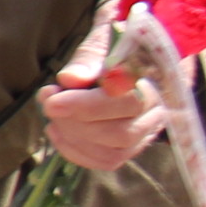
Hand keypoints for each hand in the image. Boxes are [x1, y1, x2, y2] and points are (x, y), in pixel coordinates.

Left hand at [41, 10, 167, 172]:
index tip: (51, 98)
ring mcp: (146, 134)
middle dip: (76, 122)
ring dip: (74, 137)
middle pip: (121, 133)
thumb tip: (70, 79)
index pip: (126, 102)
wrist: (124, 60)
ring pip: (115, 151)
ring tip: (52, 116)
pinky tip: (57, 131)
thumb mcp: (100, 45)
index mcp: (156, 83)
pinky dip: (76, 151)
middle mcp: (157, 112)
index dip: (86, 105)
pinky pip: (106, 161)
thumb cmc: (111, 51)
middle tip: (49, 103)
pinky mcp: (130, 149)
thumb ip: (87, 60)